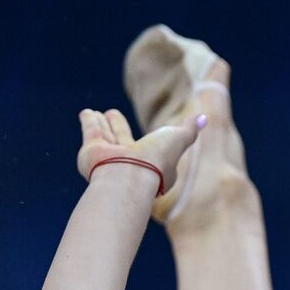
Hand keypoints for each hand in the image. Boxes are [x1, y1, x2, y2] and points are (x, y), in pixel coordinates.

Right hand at [75, 107, 202, 190]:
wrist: (128, 176)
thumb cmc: (157, 162)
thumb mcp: (178, 139)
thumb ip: (189, 129)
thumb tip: (204, 118)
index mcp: (154, 165)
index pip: (153, 149)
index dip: (155, 142)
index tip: (154, 136)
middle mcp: (130, 163)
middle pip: (123, 139)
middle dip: (118, 127)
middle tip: (112, 114)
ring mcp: (110, 158)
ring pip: (105, 136)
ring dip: (101, 124)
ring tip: (95, 113)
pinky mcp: (92, 152)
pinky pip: (91, 132)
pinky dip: (89, 122)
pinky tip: (86, 113)